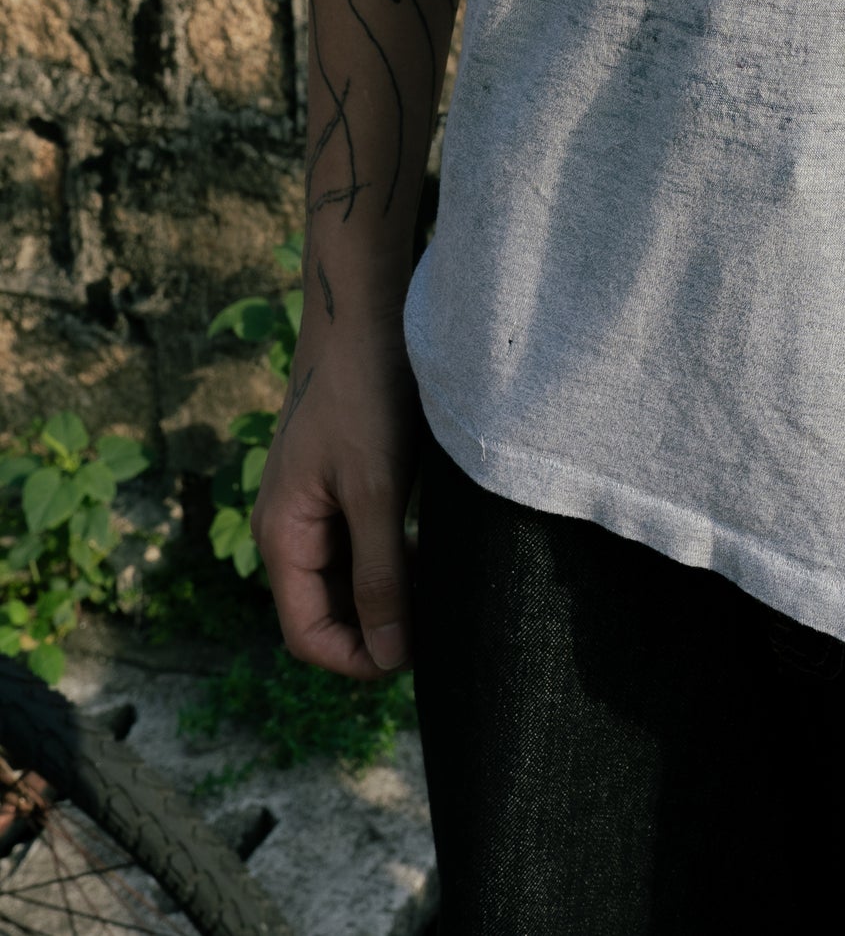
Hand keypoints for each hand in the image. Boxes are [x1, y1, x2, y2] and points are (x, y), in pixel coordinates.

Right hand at [251, 312, 420, 680]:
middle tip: (439, 621)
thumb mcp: (375, 490)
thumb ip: (380, 574)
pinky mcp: (340, 479)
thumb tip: (389, 655)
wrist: (363, 309)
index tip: (416, 657)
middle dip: (377, 626)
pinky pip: (358, 540)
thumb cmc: (365, 393)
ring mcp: (313, 501)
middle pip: (325, 610)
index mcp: (282, 535)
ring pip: (347, 576)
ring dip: (388, 591)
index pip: (307, 634)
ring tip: (440, 585)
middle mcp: (290, 526)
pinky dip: (391, 556)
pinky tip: (431, 547)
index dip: (357, 658)